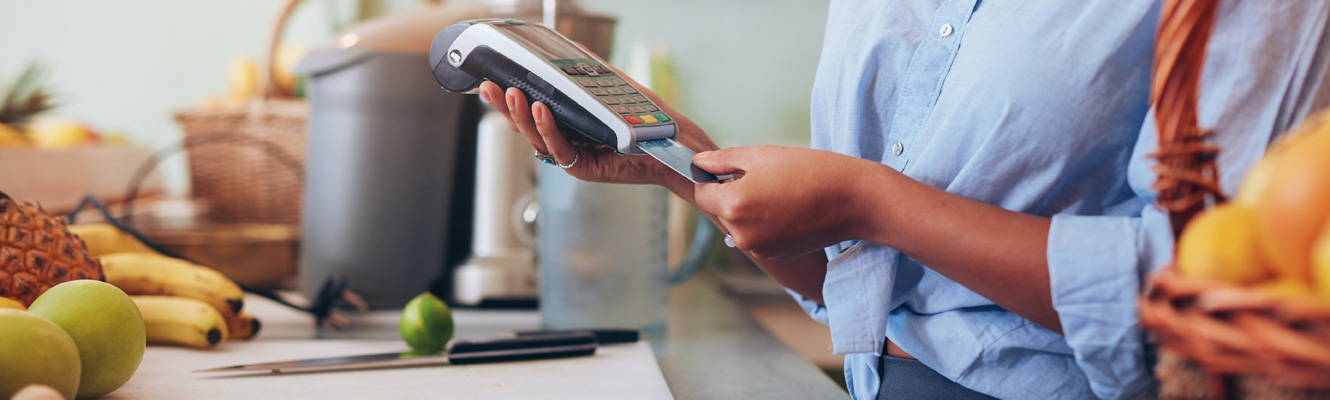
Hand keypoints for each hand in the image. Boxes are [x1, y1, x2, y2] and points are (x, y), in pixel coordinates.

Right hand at [477, 75, 717, 189]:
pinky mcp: (585, 168)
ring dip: (522, 116)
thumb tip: (571, 49)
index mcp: (567, 125)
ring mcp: (573, 157)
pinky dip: (548, 130)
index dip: (510, 98)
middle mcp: (566, 142)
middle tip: (489, 86)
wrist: (675, 144)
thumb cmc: (648, 120)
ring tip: (512, 93)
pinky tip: (540, 110)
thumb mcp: (614, 88)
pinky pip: (560, 149)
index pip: (530, 111)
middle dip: (505, 107)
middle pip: (525, 127)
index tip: (493, 77)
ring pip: (537, 139)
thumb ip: (592, 72)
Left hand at [692, 145, 887, 258]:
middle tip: (763, 177)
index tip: (728, 169)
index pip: (702, 193)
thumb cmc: (809, 171)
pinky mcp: (773, 255)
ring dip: (747, 209)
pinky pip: (755, 236)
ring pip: (738, 224)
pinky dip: (763, 223)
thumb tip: (698, 162)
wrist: (853, 201)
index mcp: (733, 205)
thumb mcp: (762, 155)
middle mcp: (740, 233)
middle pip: (720, 210)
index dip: (711, 178)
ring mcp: (757, 249)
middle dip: (731, 194)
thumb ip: (724, 160)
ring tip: (779, 192)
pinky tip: (788, 208)